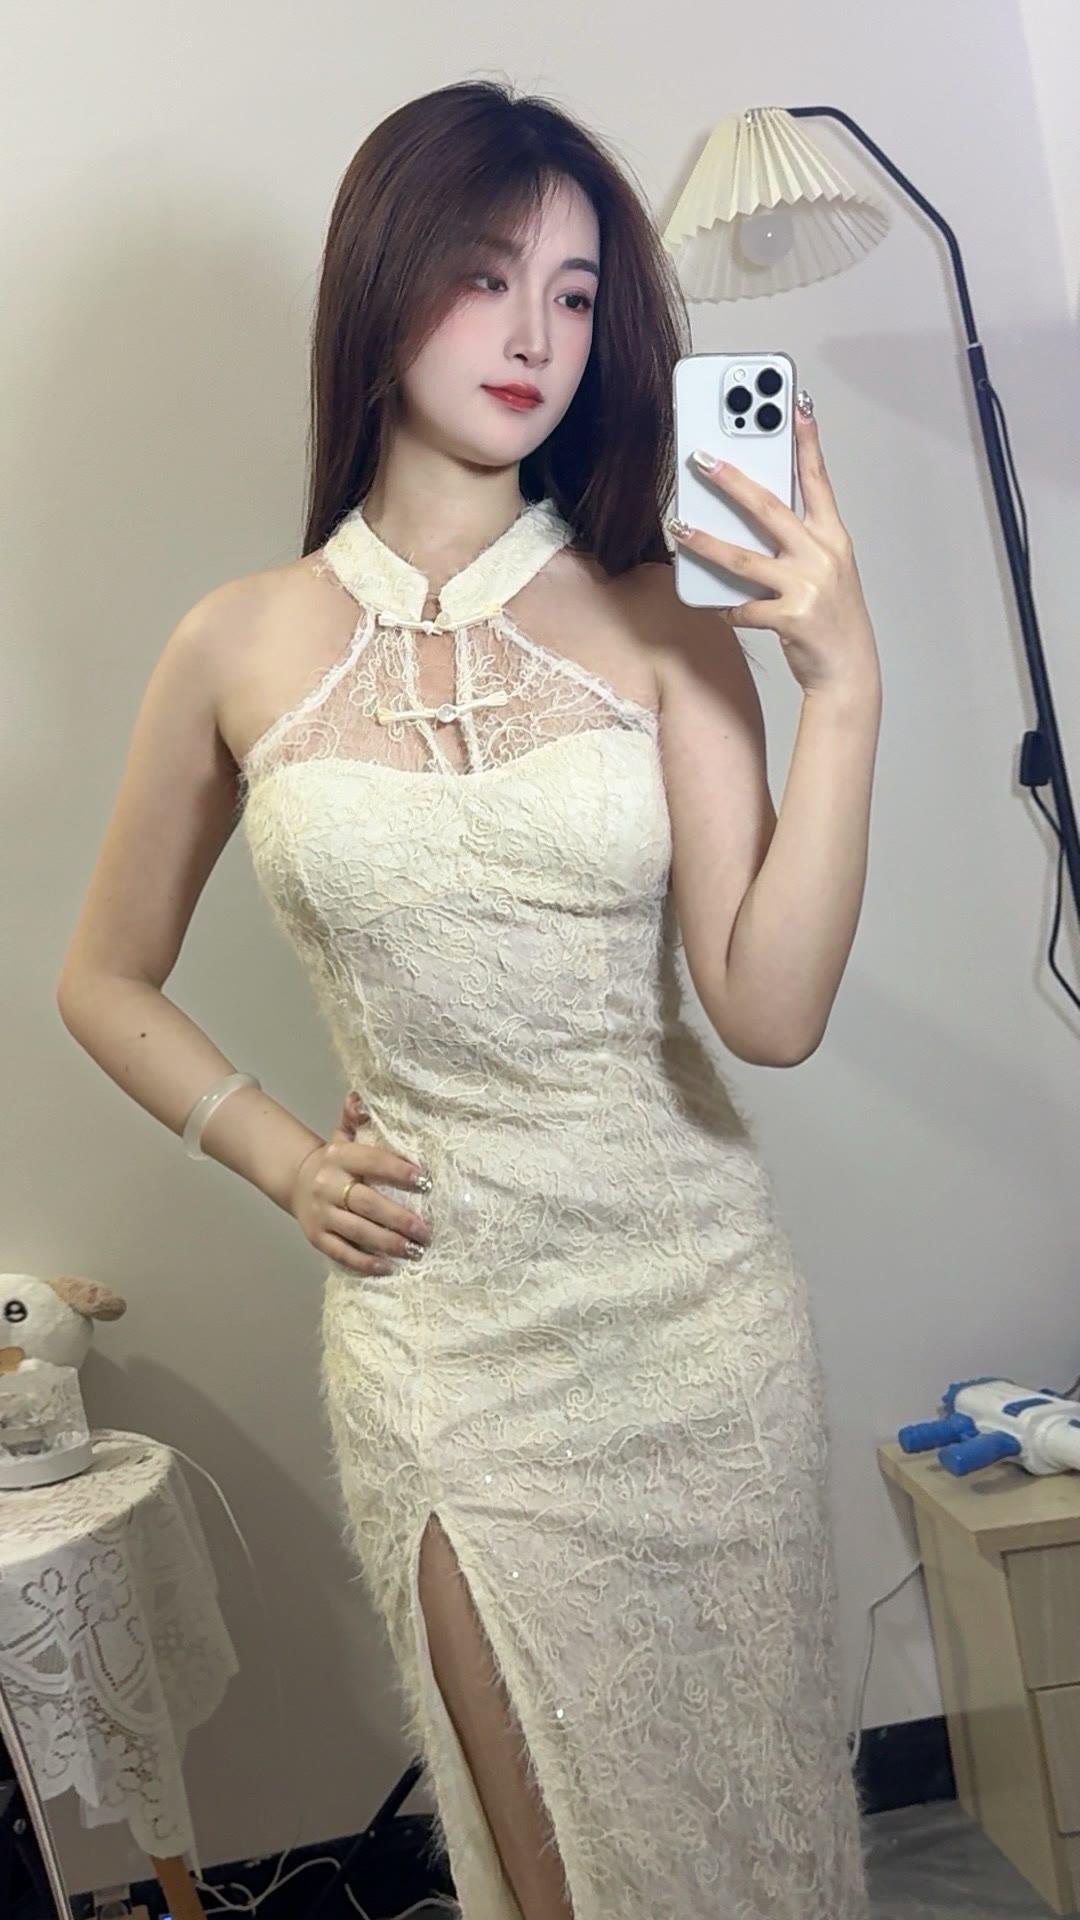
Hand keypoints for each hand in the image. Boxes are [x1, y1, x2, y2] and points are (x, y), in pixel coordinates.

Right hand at [290, 1092, 432, 1275]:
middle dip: (399, 1218)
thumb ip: (354, 1117)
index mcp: (339, 1157)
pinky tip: (388, 1266)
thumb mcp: (343, 1136)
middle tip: (426, 1230)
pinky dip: (365, 1262)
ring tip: (415, 1250)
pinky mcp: (316, 1237)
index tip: (425, 1181)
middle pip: (367, 1203)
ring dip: (388, 1243)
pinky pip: (342, 1252)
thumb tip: (360, 1096)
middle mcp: (328, 1185)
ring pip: (357, 1231)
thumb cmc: (334, 1160)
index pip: (372, 1162)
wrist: (295, 1180)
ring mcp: (321, 1214)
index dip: (398, 1171)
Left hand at [668, 399, 880, 697]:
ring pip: (744, 558)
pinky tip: (718, 608)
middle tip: (702, 459)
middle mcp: (822, 556)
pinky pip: (745, 608)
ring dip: (706, 542)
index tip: (796, 406)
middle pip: (770, 508)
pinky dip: (728, 609)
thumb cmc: (832, 619)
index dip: (807, 442)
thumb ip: (797, 543)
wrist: (849, 672)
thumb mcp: (825, 572)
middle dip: (732, 480)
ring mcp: (808, 586)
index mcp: (833, 539)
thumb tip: (750, 520)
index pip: (817, 481)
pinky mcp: (792, 618)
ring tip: (679, 527)